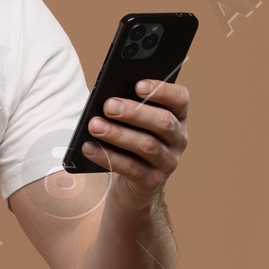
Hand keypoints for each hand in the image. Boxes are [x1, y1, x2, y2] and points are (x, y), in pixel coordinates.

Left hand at [80, 78, 188, 200]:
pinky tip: (88, 147)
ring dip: (117, 134)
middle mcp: (178, 139)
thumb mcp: (133, 122)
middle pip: (163, 122)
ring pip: (146, 145)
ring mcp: (168, 162)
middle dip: (134, 112)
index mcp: (178, 116)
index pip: (180, 98)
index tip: (138, 85)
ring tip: (94, 125)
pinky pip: (129, 167)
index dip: (162, 90)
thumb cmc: (130, 141)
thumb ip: (128, 108)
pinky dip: (106, 156)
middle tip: (108, 105)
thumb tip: (108, 99)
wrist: (132, 184)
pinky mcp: (152, 181)